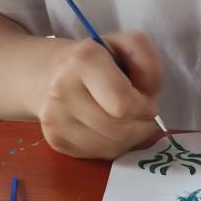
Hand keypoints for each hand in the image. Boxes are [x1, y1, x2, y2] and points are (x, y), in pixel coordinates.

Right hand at [39, 31, 163, 158]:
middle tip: (139, 113)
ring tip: (126, 120)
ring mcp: (54, 118)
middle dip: (139, 124)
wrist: (53, 74)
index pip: (124, 104)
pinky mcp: (55, 140)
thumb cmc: (100, 61)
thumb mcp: (128, 45)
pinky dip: (112, 146)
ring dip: (129, 138)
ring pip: (110, 147)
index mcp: (82, 61)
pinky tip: (110, 130)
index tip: (145, 99)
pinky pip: (98, 154)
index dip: (144, 106)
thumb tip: (147, 96)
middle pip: (119, 130)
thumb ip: (148, 62)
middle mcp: (62, 90)